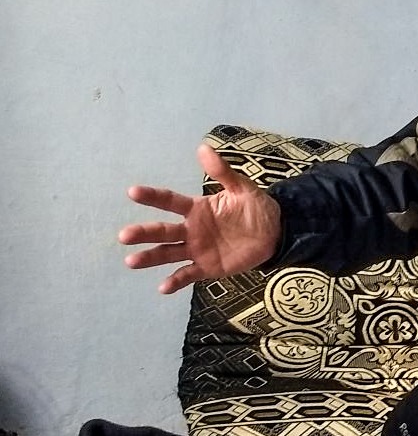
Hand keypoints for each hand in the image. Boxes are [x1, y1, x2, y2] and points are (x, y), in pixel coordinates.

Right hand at [119, 143, 282, 293]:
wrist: (274, 233)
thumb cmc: (255, 209)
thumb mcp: (242, 189)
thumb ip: (222, 172)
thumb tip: (203, 148)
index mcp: (197, 209)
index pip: (170, 201)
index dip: (153, 197)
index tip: (132, 192)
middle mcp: (191, 229)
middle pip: (163, 231)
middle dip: (143, 233)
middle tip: (124, 236)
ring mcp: (197, 249)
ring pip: (168, 253)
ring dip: (150, 257)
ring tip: (131, 261)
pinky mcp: (207, 267)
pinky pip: (188, 274)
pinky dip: (175, 281)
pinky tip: (162, 287)